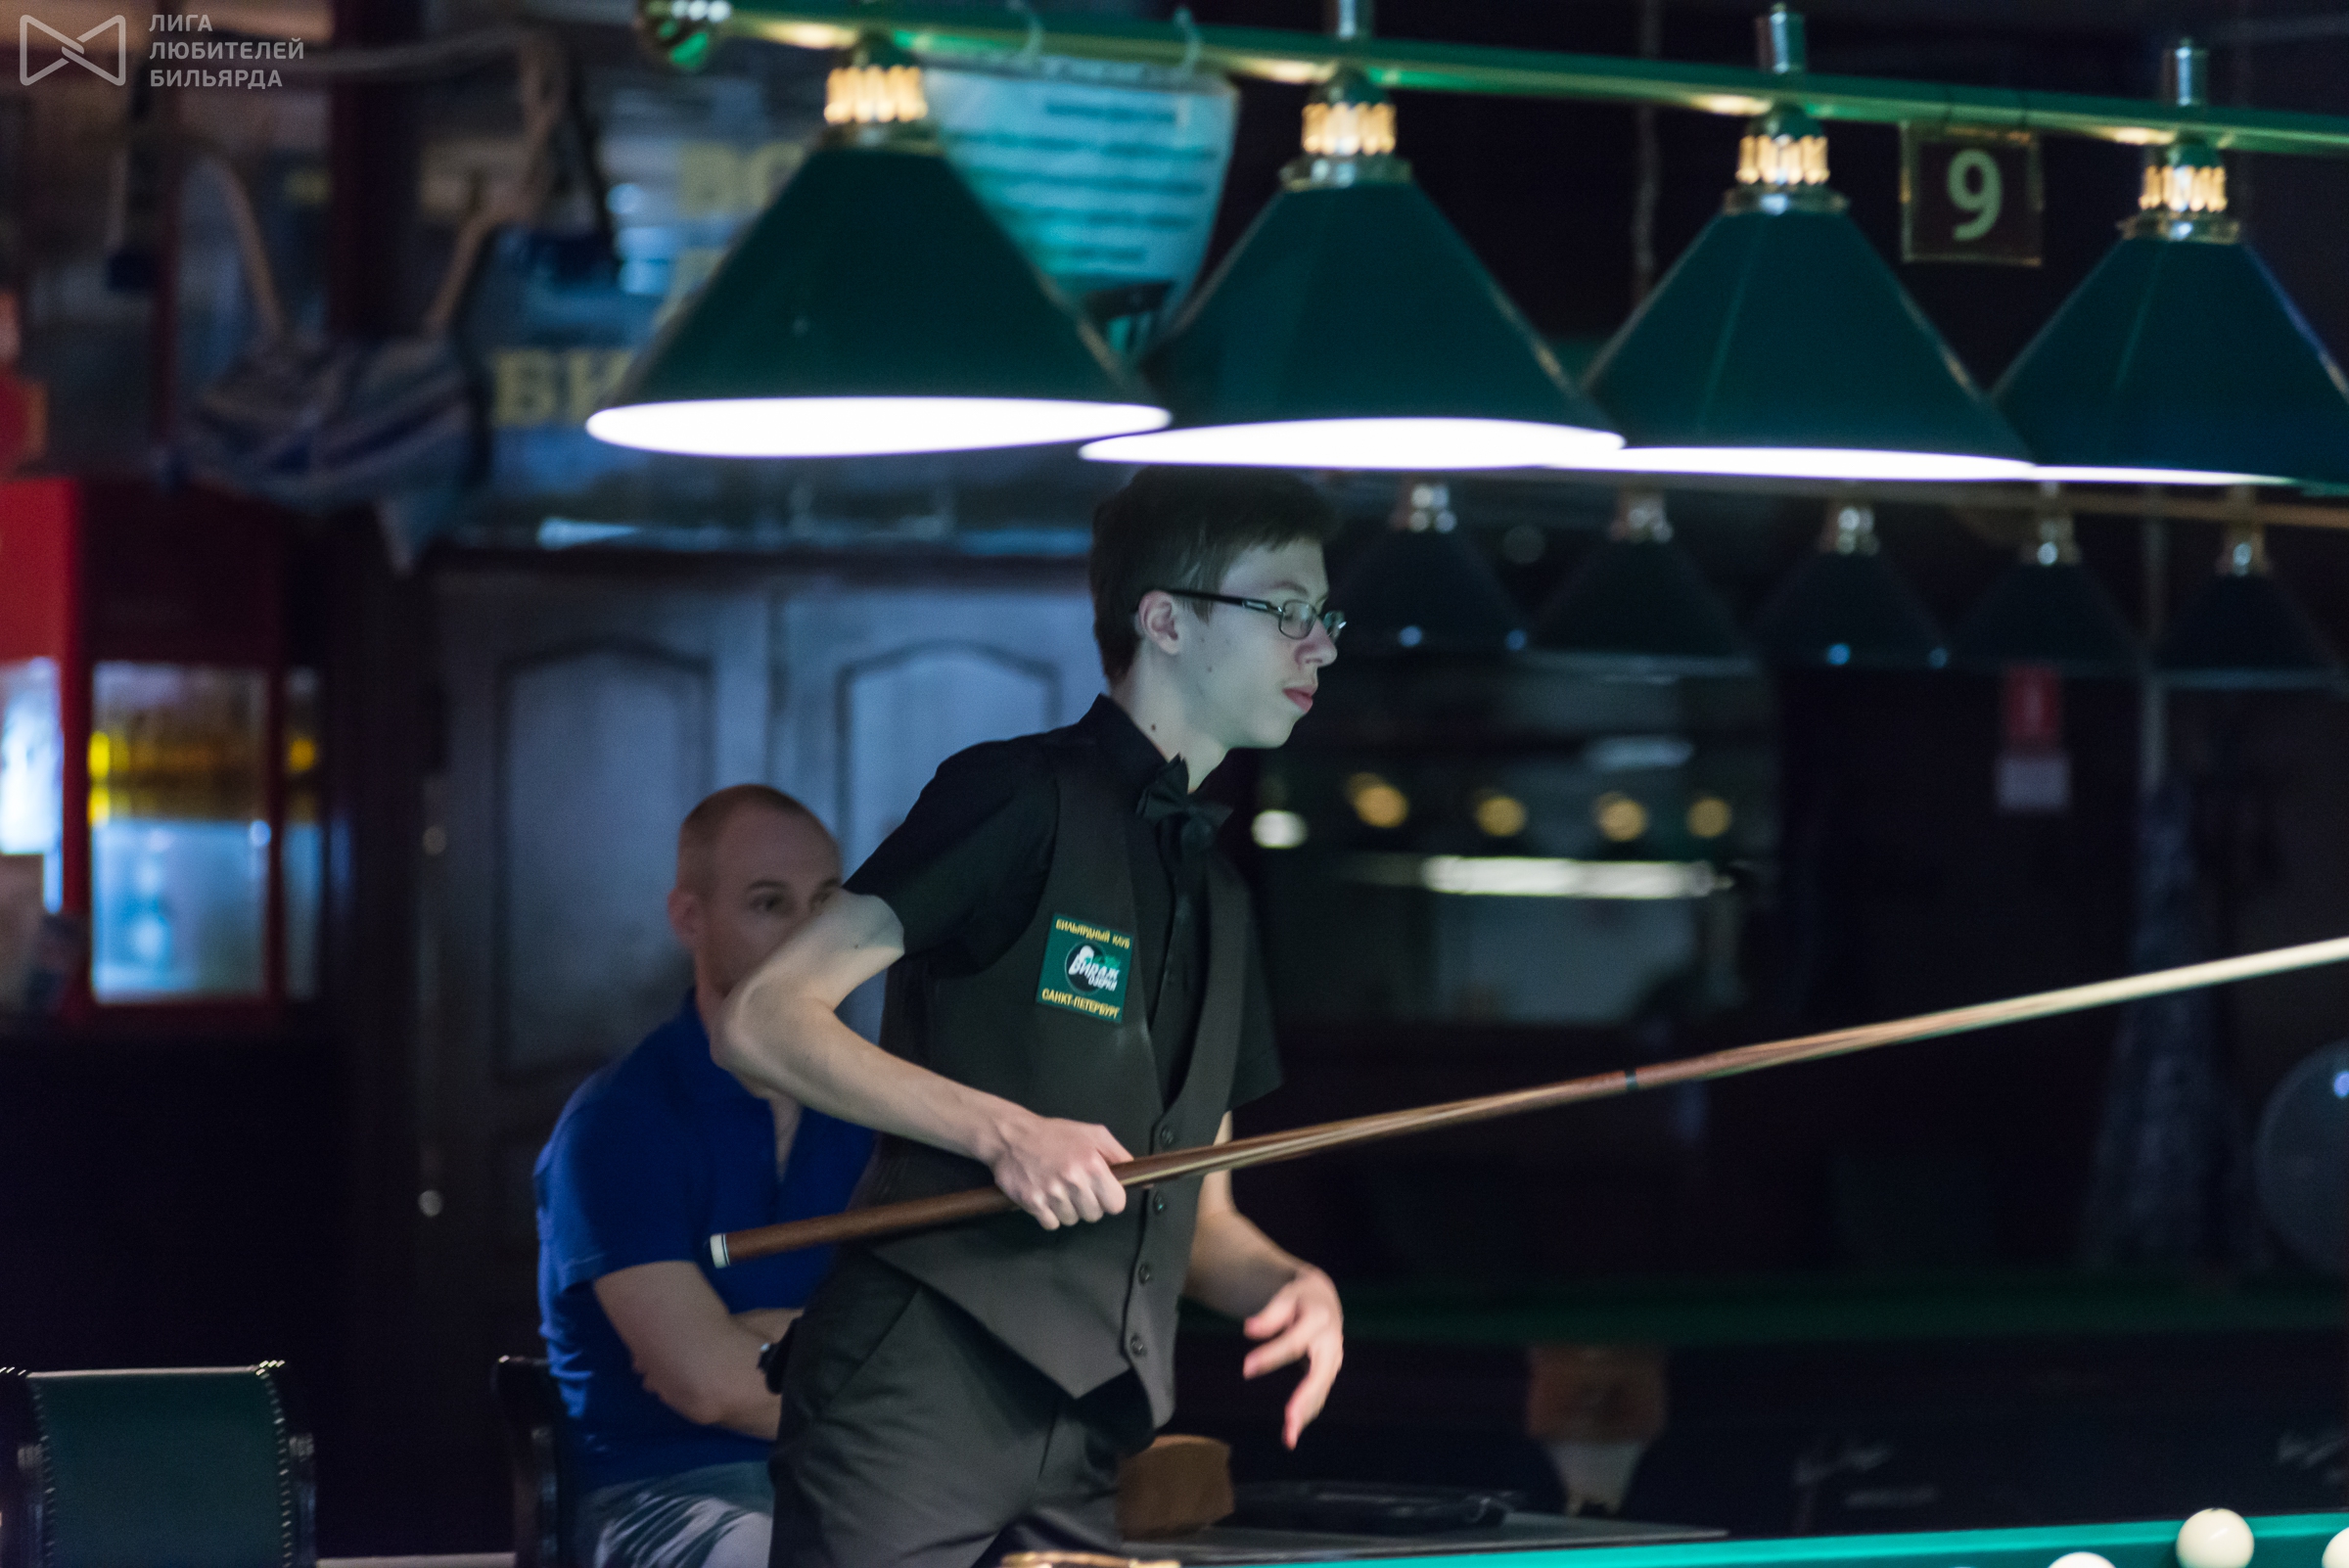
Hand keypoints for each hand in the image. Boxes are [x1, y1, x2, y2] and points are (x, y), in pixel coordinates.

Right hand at [986, 1111, 1131, 1228]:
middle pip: (1094, 1215)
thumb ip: (1120, 1156)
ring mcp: (1052, 1193)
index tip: (1101, 1192)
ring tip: (1058, 1189)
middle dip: (1088, 1204)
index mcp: (1092, 1164)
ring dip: (1068, 1209)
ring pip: (1072, 1220)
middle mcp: (1073, 1180)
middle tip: (1076, 1187)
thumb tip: (1144, 1179)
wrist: (1012, 1135)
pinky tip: (1045, 1196)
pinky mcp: (1032, 1202)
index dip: (1110, 1199)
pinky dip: (1050, 1215)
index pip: (1116, 1204)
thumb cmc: (1056, 1134)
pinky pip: (1051, 1224)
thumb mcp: (1093, 1134)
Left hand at [1241, 1266, 1343, 1448]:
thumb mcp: (1285, 1298)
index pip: (1294, 1342)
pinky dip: (1306, 1413)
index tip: (1246, 1367)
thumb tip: (1248, 1329)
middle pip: (1319, 1375)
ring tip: (1288, 1437)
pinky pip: (1318, 1395)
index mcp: (1319, 1319)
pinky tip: (1291, 1431)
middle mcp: (1332, 1343)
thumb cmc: (1298, 1299)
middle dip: (1304, 1399)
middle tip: (1288, 1420)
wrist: (1324, 1299)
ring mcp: (1334, 1360)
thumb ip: (1269, 1314)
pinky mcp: (1329, 1372)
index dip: (1270, 1355)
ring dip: (1305, 1414)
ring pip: (1320, 1391)